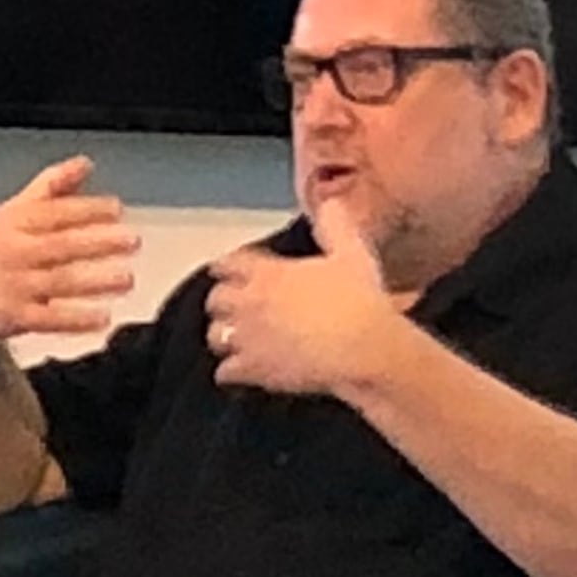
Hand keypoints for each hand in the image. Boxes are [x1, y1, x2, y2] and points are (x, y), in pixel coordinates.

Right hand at [0, 156, 141, 343]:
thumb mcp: (13, 211)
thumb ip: (51, 186)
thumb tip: (85, 163)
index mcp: (14, 222)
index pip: (55, 213)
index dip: (87, 210)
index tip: (116, 210)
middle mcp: (14, 253)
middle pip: (62, 247)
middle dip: (99, 243)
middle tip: (131, 240)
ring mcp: (15, 288)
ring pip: (60, 283)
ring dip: (95, 282)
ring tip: (126, 279)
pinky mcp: (16, 319)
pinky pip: (50, 320)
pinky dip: (76, 320)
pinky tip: (102, 318)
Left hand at [201, 200, 407, 398]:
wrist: (362, 348)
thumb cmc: (359, 301)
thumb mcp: (351, 252)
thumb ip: (335, 225)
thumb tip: (329, 204)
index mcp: (269, 272)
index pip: (227, 263)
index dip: (225, 267)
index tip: (226, 270)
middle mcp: (251, 303)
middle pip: (215, 300)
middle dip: (222, 303)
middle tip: (232, 307)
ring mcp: (248, 338)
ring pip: (214, 336)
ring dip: (223, 337)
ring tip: (234, 339)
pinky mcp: (253, 370)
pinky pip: (224, 373)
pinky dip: (230, 372)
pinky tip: (240, 372)